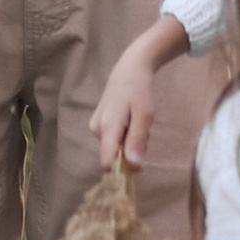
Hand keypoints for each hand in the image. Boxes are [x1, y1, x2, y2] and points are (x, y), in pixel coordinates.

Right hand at [95, 15, 188, 167]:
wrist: (130, 69)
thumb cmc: (139, 90)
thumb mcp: (145, 115)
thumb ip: (137, 140)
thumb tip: (133, 167)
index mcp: (107, 127)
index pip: (107, 162)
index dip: (122, 170)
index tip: (140, 166)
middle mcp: (96, 129)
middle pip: (114, 156)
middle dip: (131, 151)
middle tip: (144, 132)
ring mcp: (95, 126)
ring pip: (115, 147)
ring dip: (130, 142)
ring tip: (139, 123)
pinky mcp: (98, 124)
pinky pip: (113, 139)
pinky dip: (125, 135)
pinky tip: (131, 120)